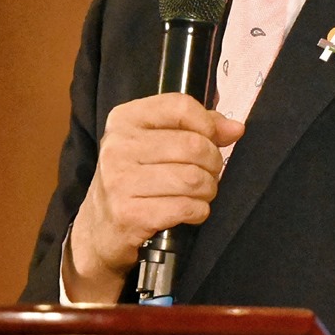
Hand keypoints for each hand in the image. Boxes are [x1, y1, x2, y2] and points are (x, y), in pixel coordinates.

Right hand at [64, 92, 244, 303]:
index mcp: (125, 119)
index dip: (207, 124)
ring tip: (200, 193)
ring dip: (208, 189)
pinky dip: (198, 211)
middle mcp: (118, 146)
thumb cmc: (134, 179)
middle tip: (208, 174)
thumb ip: (196, 128)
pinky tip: (191, 211)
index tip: (212, 139)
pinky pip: (186, 207)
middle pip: (193, 145)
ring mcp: (120, 180)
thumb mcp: (155, 143)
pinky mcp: (129, 214)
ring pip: (193, 178)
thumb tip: (235, 129)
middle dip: (213, 163)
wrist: (99, 228)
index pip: (180, 106)